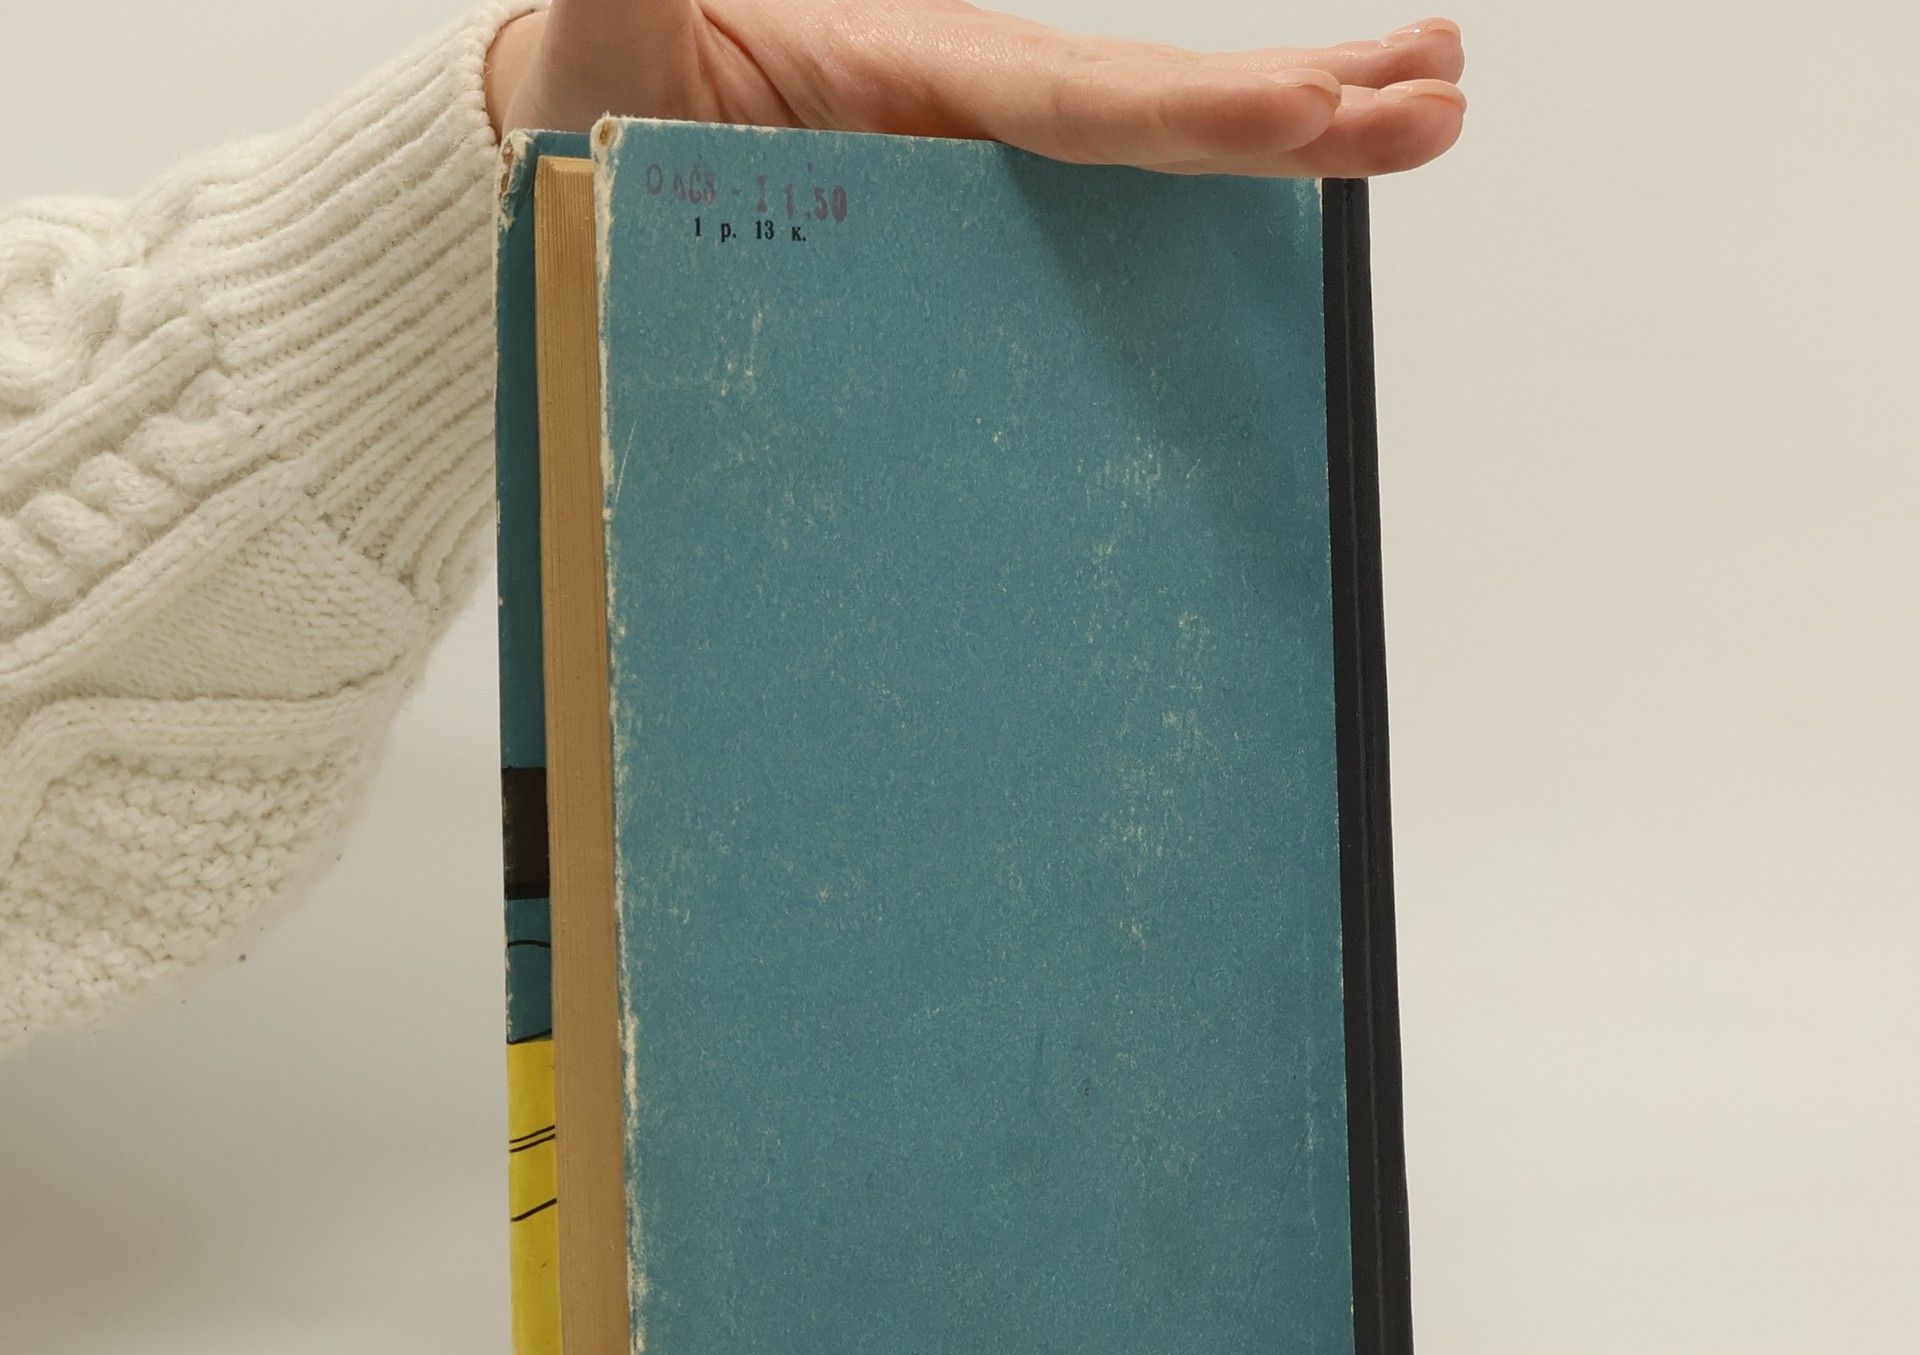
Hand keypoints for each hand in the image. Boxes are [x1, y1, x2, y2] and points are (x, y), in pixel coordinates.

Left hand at [485, 2, 1464, 176]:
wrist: (570, 135)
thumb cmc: (589, 82)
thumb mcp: (613, 19)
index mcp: (916, 68)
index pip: (1089, 97)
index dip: (1207, 110)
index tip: (1325, 109)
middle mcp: (967, 107)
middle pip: (1160, 113)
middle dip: (1300, 109)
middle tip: (1439, 103)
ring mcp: (973, 161)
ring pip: (1151, 152)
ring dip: (1285, 136)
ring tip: (1419, 116)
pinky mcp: (958, 211)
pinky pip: (1094, 215)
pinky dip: (1196, 194)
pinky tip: (1273, 203)